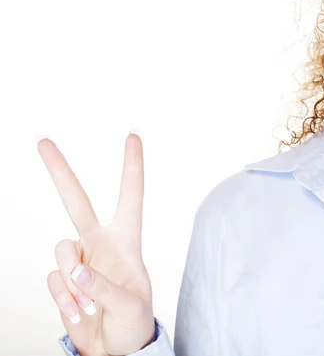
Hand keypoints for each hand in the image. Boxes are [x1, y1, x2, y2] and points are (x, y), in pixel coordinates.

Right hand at [40, 133, 154, 355]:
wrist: (114, 351)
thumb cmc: (134, 323)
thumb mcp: (130, 306)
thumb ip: (103, 287)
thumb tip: (75, 271)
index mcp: (126, 240)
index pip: (130, 195)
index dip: (132, 166)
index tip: (133, 136)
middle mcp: (100, 243)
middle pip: (75, 200)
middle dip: (60, 171)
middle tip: (42, 141)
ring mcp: (79, 260)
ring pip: (59, 251)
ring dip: (71, 284)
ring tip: (90, 307)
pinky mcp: (63, 280)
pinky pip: (53, 281)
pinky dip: (64, 300)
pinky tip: (80, 312)